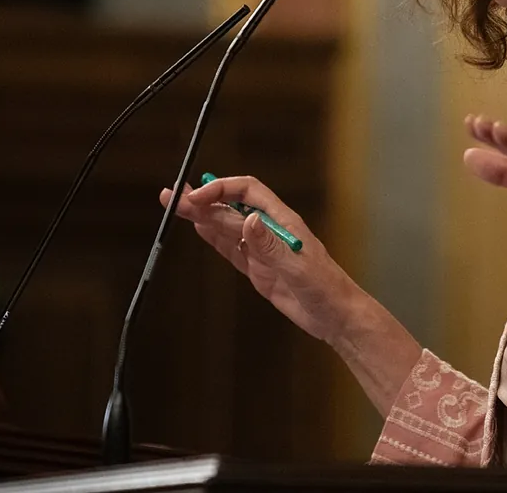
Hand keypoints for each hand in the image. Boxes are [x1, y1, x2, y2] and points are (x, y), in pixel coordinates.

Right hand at [159, 176, 354, 342]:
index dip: (222, 190)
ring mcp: (262, 250)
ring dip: (203, 216)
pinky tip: (199, 229)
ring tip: (177, 206)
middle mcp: (270, 231)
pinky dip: (214, 238)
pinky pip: (231, 249)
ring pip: (227, 227)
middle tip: (172, 196)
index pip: (248, 193)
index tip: (197, 197)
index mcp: (283, 222)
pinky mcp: (258, 269)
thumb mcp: (297, 268)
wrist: (335, 316)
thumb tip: (248, 220)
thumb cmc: (326, 288)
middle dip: (203, 200)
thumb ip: (271, 246)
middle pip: (231, 208)